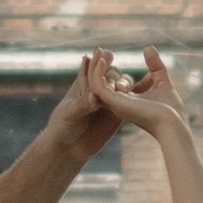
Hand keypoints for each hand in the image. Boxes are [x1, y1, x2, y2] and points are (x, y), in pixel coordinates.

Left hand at [43, 48, 125, 163]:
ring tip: (122, 90)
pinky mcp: (119, 113)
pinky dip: (135, 98)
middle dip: (113, 76)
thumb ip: (83, 105)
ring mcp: (110, 99)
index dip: (99, 59)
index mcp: (84, 82)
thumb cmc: (62, 125)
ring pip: (123, 85)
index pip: (94, 65)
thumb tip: (95, 97)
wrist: (69, 147)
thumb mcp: (70, 113)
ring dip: (125, 84)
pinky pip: (130, 102)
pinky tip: (139, 99)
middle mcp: (99, 88)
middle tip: (113, 85)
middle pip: (112, 73)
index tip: (103, 55)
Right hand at [95, 46, 192, 144]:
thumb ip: (155, 66)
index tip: (106, 53)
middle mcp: (117, 103)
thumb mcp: (161, 81)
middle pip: (100, 84)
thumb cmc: (171, 110)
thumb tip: (148, 47)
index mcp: (126, 101)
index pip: (111, 83)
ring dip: (95, 67)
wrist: (174, 123)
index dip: (108, 69)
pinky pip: (99, 86)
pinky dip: (98, 73)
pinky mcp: (115, 102)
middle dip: (97, 67)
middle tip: (98, 49)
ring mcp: (115, 104)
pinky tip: (102, 60)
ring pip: (96, 84)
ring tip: (98, 51)